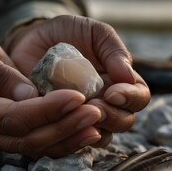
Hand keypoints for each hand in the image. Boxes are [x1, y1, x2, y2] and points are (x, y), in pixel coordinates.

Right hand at [0, 28, 102, 157]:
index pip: (9, 118)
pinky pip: (34, 141)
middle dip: (62, 126)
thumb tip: (28, 95)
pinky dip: (59, 137)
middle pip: (24, 138)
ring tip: (94, 122)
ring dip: (66, 136)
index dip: (44, 111)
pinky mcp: (4, 132)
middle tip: (94, 111)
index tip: (76, 97)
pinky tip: (81, 129)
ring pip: (32, 146)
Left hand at [6, 15, 150, 146]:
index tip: (112, 92)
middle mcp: (105, 100)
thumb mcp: (93, 32)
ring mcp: (82, 113)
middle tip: (94, 105)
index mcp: (118, 80)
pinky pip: (71, 138)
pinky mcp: (60, 120)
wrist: (32, 39)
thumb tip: (127, 76)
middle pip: (124, 120)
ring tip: (76, 112)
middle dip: (113, 116)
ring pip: (101, 135)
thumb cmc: (67, 33)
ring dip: (93, 128)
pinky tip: (59, 122)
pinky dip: (69, 135)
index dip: (131, 98)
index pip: (139, 97)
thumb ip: (113, 49)